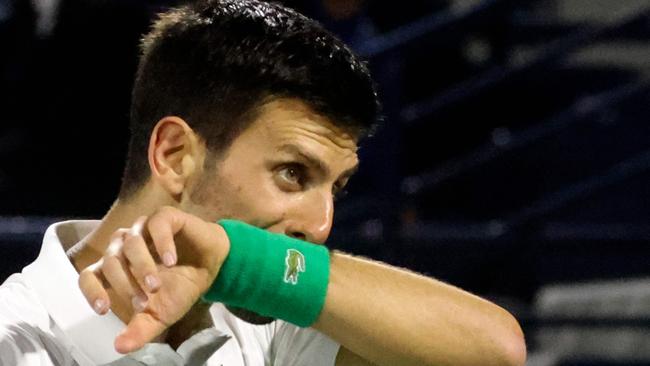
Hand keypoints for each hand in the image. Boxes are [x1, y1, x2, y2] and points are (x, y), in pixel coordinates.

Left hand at [78, 206, 229, 353]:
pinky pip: (155, 224)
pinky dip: (161, 243)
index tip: (104, 309)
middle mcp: (125, 245)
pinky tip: (171, 260)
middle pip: (110, 260)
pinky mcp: (165, 217)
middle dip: (125, 284)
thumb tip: (119, 347)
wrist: (212, 267)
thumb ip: (140, 330)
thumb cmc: (181, 288)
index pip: (89, 275)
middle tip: (143, 301)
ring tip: (156, 285)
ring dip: (141, 266)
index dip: (91, 291)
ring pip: (129, 241)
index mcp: (117, 267)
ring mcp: (144, 228)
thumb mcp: (161, 315)